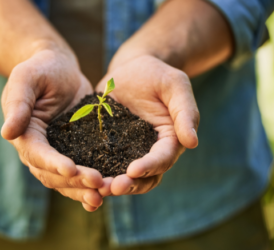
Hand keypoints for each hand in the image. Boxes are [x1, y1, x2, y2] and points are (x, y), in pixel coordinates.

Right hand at [1, 48, 109, 210]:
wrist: (59, 69)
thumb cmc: (41, 68)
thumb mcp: (27, 78)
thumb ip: (18, 103)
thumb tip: (7, 133)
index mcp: (24, 133)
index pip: (36, 153)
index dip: (53, 163)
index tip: (71, 169)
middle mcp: (38, 149)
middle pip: (52, 173)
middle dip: (74, 181)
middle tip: (97, 184)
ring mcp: (57, 153)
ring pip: (66, 180)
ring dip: (83, 189)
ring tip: (104, 195)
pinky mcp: (75, 151)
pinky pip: (80, 172)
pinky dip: (89, 185)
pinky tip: (105, 194)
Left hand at [96, 54, 199, 195]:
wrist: (131, 69)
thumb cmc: (157, 74)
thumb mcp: (175, 86)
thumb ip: (185, 112)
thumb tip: (192, 143)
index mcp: (170, 140)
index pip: (163, 158)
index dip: (149, 166)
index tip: (133, 170)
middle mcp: (149, 151)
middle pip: (144, 177)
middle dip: (129, 185)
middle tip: (111, 188)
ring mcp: (128, 151)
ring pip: (123, 176)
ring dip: (111, 184)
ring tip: (96, 188)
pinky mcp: (108, 146)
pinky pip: (102, 163)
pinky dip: (95, 172)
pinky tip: (80, 176)